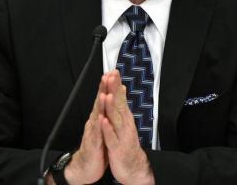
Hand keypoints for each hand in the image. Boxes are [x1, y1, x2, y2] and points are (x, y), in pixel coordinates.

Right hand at [64, 76, 107, 184]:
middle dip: (103, 89)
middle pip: (99, 102)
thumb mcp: (104, 125)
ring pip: (97, 116)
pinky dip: (98, 126)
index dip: (108, 85)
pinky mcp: (93, 144)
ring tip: (104, 93)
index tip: (112, 73)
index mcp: (99, 117)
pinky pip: (96, 134)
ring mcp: (93, 131)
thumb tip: (111, 95)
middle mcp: (95, 121)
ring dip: (100, 104)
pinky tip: (100, 119)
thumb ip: (107, 111)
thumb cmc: (96, 145)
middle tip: (107, 76)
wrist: (86, 167)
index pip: (104, 98)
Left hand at [101, 70, 154, 184]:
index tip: (113, 71)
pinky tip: (104, 121)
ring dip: (111, 106)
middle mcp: (124, 123)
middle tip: (112, 76)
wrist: (132, 166)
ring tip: (107, 94)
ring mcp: (121, 134)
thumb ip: (121, 104)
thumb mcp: (124, 120)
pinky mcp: (117, 147)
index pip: (120, 96)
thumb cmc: (126, 142)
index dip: (116, 84)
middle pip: (119, 103)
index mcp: (124, 116)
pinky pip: (111, 137)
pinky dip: (107, 129)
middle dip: (114, 90)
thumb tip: (121, 88)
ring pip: (116, 118)